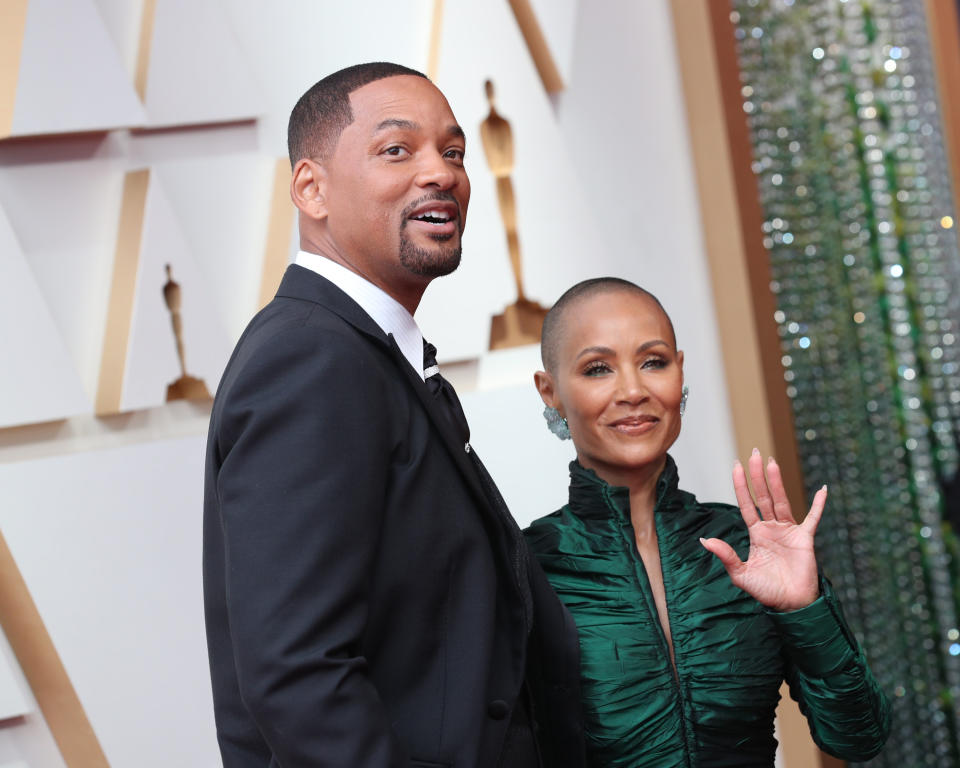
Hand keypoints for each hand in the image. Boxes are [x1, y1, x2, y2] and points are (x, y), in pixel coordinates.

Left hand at [700, 450, 824, 611]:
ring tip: (772, 462)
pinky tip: (822, 490)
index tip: (736, 466)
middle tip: (754, 453)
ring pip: (782, 501)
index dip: (741, 485)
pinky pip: (813, 518)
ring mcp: (789, 531)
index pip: (747, 504)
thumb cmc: (766, 591)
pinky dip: (818, 505)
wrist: (791, 605)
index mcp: (756, 534)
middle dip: (758, 475)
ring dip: (777, 482)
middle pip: (764, 496)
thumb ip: (725, 555)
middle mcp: (771, 528)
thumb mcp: (740, 574)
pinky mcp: (805, 539)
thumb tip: (703, 540)